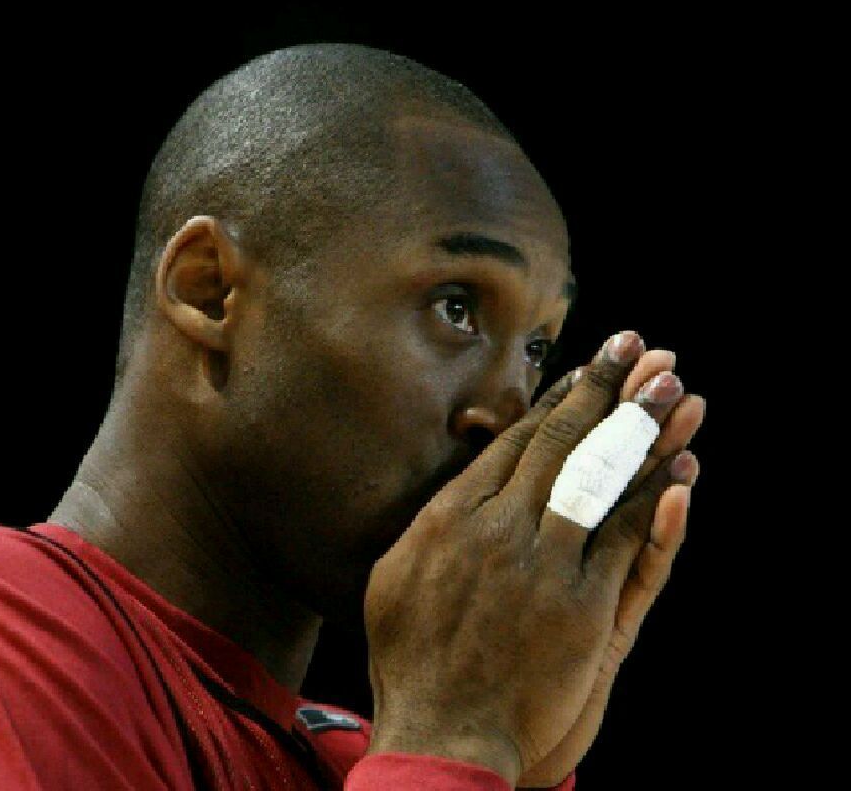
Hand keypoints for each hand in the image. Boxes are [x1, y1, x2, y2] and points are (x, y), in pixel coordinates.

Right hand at [363, 331, 692, 785]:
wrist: (440, 732)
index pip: (516, 441)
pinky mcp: (582, 607)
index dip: (558, 400)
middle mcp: (497, 527)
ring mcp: (542, 565)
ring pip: (600, 479)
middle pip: (562, 444)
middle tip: (639, 348)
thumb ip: (431, 522)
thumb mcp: (397, 574)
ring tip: (670, 385)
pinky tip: (682, 469)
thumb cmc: (411, 656)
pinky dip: (658, 502)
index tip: (586, 367)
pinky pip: (627, 541)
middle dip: (604, 390)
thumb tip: (459, 484)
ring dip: (639, 428)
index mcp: (452, 514)